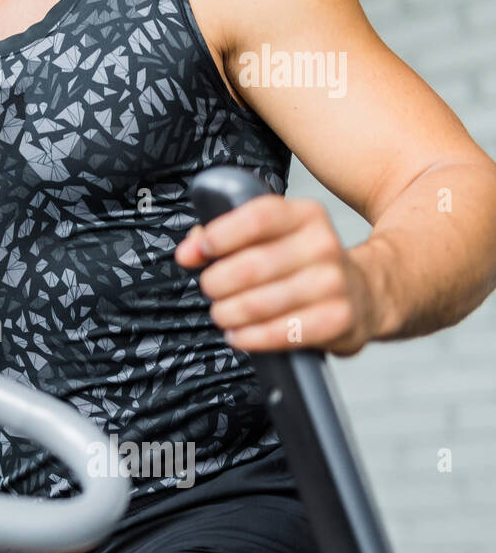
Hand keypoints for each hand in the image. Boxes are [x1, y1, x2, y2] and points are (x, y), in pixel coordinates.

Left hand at [174, 195, 381, 355]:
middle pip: (252, 265)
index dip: (221, 234)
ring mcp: (334, 283)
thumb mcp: (268, 237)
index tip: (201, 250)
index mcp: (305, 215)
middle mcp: (323, 245)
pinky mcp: (338, 320)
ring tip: (222, 313)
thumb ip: (221, 236)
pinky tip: (240, 335)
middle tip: (211, 289)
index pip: (258, 217)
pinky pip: (282, 333)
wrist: (364, 292)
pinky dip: (251, 337)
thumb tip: (188, 252)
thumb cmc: (300, 263)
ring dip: (229, 312)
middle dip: (217, 282)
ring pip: (261, 303)